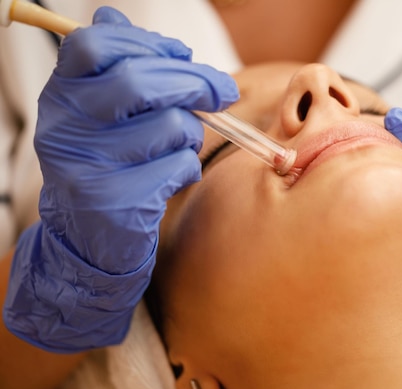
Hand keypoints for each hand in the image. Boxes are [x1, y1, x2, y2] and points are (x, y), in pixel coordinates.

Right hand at [3, 7, 237, 351]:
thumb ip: (113, 65)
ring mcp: (88, 167)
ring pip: (172, 127)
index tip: (182, 55)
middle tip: (224, 92)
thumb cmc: (108, 163)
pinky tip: (170, 177)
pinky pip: (180, 167)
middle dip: (197, 82)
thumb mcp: (100, 112)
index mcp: (62, 94)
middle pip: (141, 82)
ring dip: (191, 135)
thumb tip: (113, 15)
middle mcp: (65, 126)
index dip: (149, 43)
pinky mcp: (117, 202)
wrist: (90, 236)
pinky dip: (187, 168)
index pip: (95, 44)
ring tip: (178, 147)